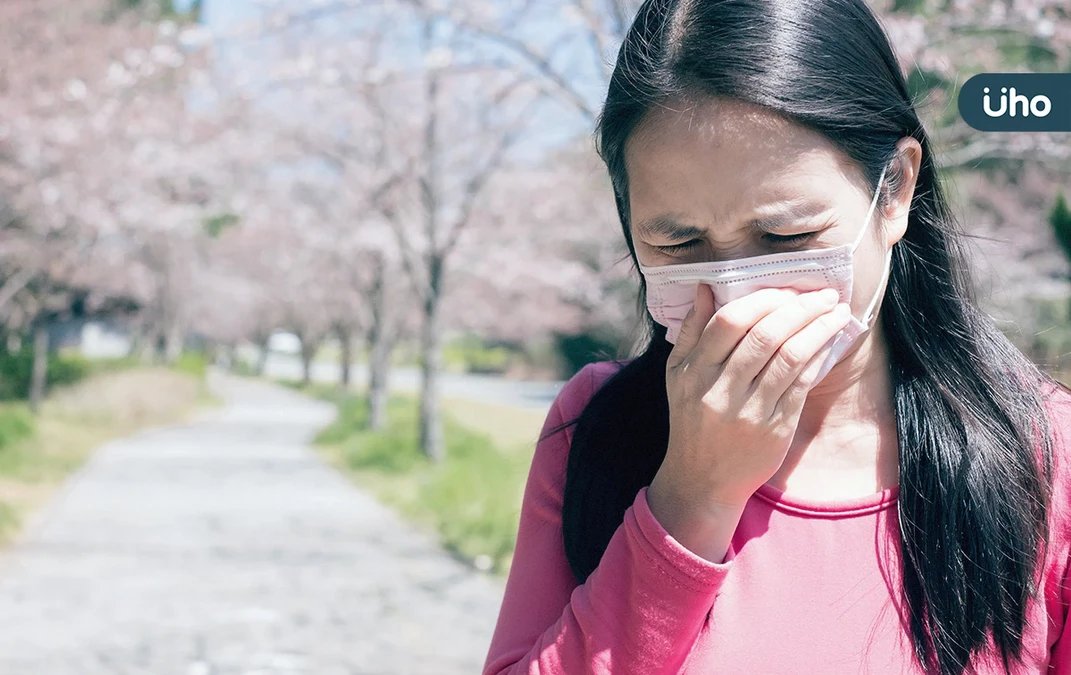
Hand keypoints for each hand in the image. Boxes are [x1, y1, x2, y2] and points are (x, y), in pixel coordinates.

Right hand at [652, 283, 851, 514]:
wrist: (702, 479)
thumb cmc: (691, 419)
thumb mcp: (677, 374)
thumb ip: (691, 330)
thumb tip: (705, 287)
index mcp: (694, 371)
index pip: (730, 322)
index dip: (764, 299)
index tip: (787, 290)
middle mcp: (720, 390)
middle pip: (765, 336)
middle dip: (800, 308)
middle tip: (823, 294)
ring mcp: (749, 411)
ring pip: (790, 357)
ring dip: (819, 328)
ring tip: (837, 312)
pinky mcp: (775, 429)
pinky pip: (802, 384)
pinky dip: (819, 357)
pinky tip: (830, 341)